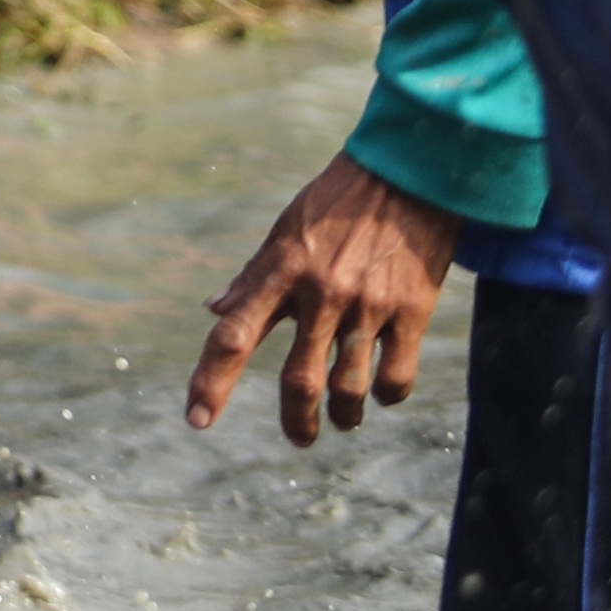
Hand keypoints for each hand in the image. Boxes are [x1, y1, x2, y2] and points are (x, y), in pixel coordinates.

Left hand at [186, 150, 462, 443]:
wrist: (410, 172)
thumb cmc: (337, 201)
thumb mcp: (286, 229)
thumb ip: (253, 277)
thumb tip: (215, 311)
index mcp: (280, 268)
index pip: (233, 335)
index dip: (211, 381)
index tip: (197, 419)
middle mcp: (320, 291)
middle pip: (299, 380)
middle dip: (295, 421)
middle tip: (298, 438)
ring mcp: (368, 303)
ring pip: (348, 388)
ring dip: (343, 417)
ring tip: (342, 421)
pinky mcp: (412, 310)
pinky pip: (396, 375)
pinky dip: (386, 395)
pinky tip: (380, 394)